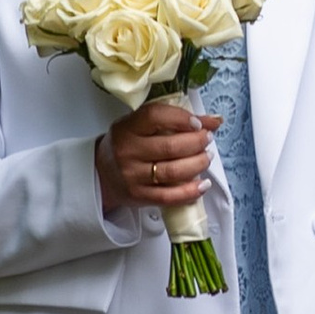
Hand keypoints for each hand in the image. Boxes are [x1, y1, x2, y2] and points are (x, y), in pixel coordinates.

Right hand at [97, 99, 218, 214]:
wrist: (101, 174)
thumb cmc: (127, 144)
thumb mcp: (139, 125)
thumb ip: (171, 119)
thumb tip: (213, 120)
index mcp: (127, 128)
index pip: (155, 116)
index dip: (181, 118)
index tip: (198, 122)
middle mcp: (128, 152)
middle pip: (170, 147)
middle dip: (197, 142)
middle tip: (207, 139)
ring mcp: (133, 176)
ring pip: (173, 172)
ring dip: (198, 164)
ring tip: (206, 158)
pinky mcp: (139, 196)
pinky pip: (169, 196)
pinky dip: (191, 191)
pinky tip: (203, 184)